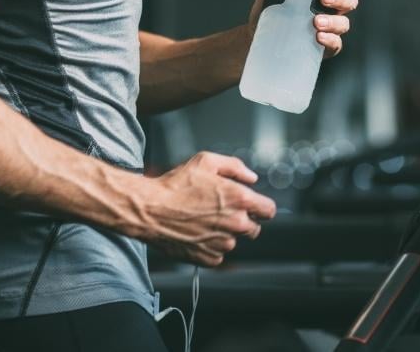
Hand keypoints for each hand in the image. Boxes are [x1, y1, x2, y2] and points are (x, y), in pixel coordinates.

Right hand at [139, 152, 276, 266]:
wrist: (150, 209)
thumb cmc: (176, 185)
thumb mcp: (206, 161)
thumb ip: (235, 167)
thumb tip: (251, 178)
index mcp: (240, 199)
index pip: (269, 211)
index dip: (261, 207)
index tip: (251, 206)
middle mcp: (236, 224)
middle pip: (254, 228)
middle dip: (242, 220)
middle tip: (220, 211)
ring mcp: (223, 243)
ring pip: (234, 241)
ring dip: (224, 233)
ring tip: (203, 220)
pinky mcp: (209, 258)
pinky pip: (218, 254)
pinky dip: (210, 246)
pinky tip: (196, 232)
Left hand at [248, 0, 363, 58]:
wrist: (257, 35)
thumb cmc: (271, 6)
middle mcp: (332, 7)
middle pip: (350, 0)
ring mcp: (329, 28)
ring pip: (343, 23)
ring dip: (333, 21)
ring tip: (316, 21)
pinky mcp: (323, 46)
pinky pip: (334, 44)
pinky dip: (329, 40)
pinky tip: (318, 37)